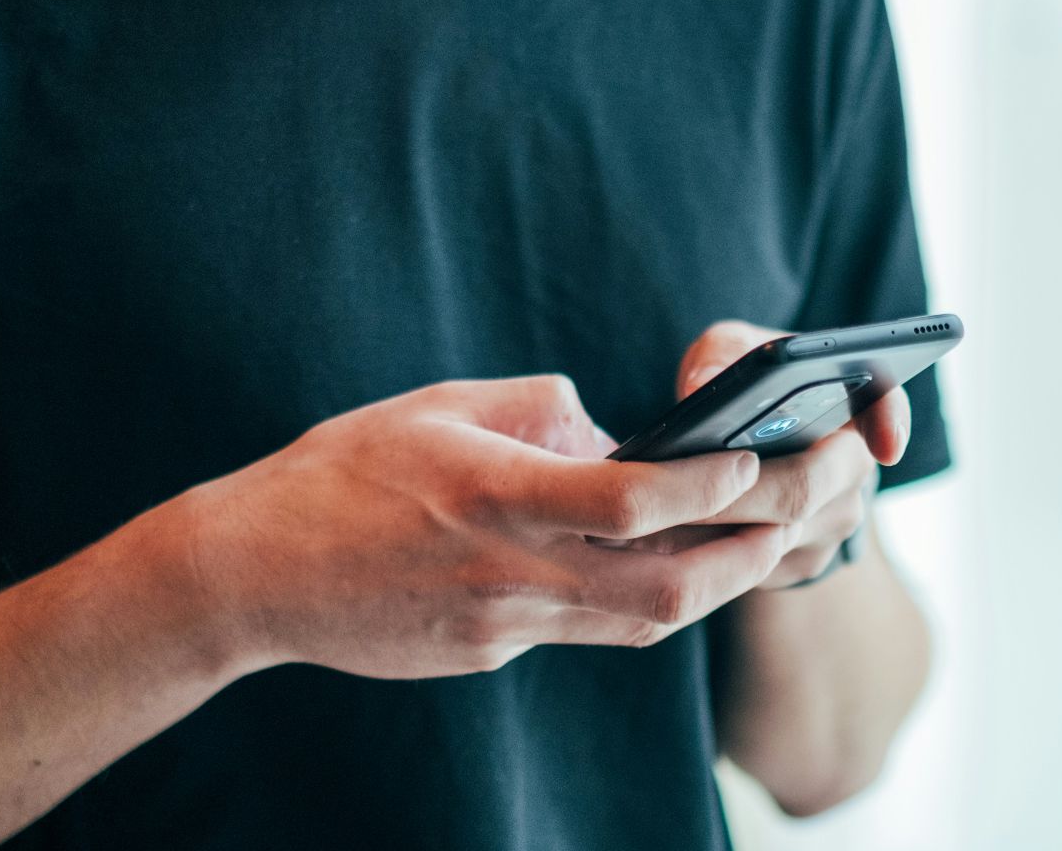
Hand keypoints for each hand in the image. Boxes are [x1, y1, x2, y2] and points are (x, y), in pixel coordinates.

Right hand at [182, 375, 794, 678]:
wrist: (253, 575)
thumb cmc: (338, 473)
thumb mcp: (438, 407)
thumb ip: (536, 411)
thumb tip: (609, 428)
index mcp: (498, 497)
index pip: (636, 501)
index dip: (713, 483)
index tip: (761, 453)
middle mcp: (512, 573)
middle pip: (669, 590)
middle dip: (753, 552)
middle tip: (807, 508)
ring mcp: (504, 628)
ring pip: (643, 626)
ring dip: (716, 585)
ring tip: (763, 540)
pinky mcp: (490, 655)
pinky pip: (588, 632)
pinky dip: (638, 600)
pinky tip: (663, 567)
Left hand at [614, 320, 911, 588]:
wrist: (748, 450)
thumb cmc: (740, 387)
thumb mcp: (730, 353)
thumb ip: (721, 355)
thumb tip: (704, 387)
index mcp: (849, 405)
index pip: (885, 405)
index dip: (890, 423)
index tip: (885, 445)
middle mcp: (851, 468)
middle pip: (803, 487)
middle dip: (734, 489)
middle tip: (670, 487)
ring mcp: (830, 525)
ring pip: (773, 535)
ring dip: (709, 527)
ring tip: (640, 517)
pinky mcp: (798, 565)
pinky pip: (753, 566)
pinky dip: (703, 554)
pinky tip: (653, 542)